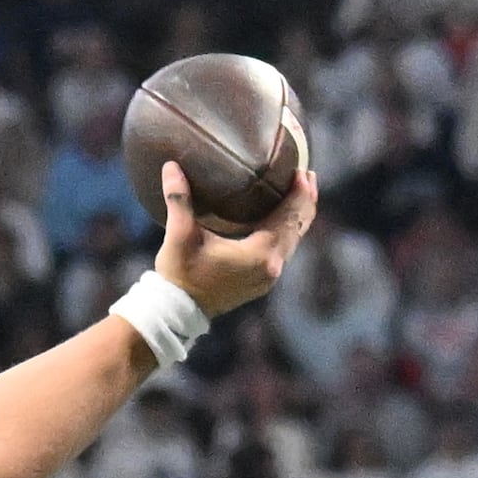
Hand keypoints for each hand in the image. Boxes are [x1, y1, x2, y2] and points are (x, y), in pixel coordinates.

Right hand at [153, 159, 319, 316]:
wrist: (177, 311)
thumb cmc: (180, 274)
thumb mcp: (180, 235)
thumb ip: (179, 198)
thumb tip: (171, 165)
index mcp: (259, 253)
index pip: (289, 217)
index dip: (298, 193)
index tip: (303, 171)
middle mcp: (271, 266)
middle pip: (297, 228)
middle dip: (304, 201)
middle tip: (307, 175)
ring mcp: (269, 277)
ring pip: (293, 241)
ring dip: (297, 217)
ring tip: (301, 194)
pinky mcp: (262, 281)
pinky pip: (284, 251)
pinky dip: (288, 231)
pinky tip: (283, 220)